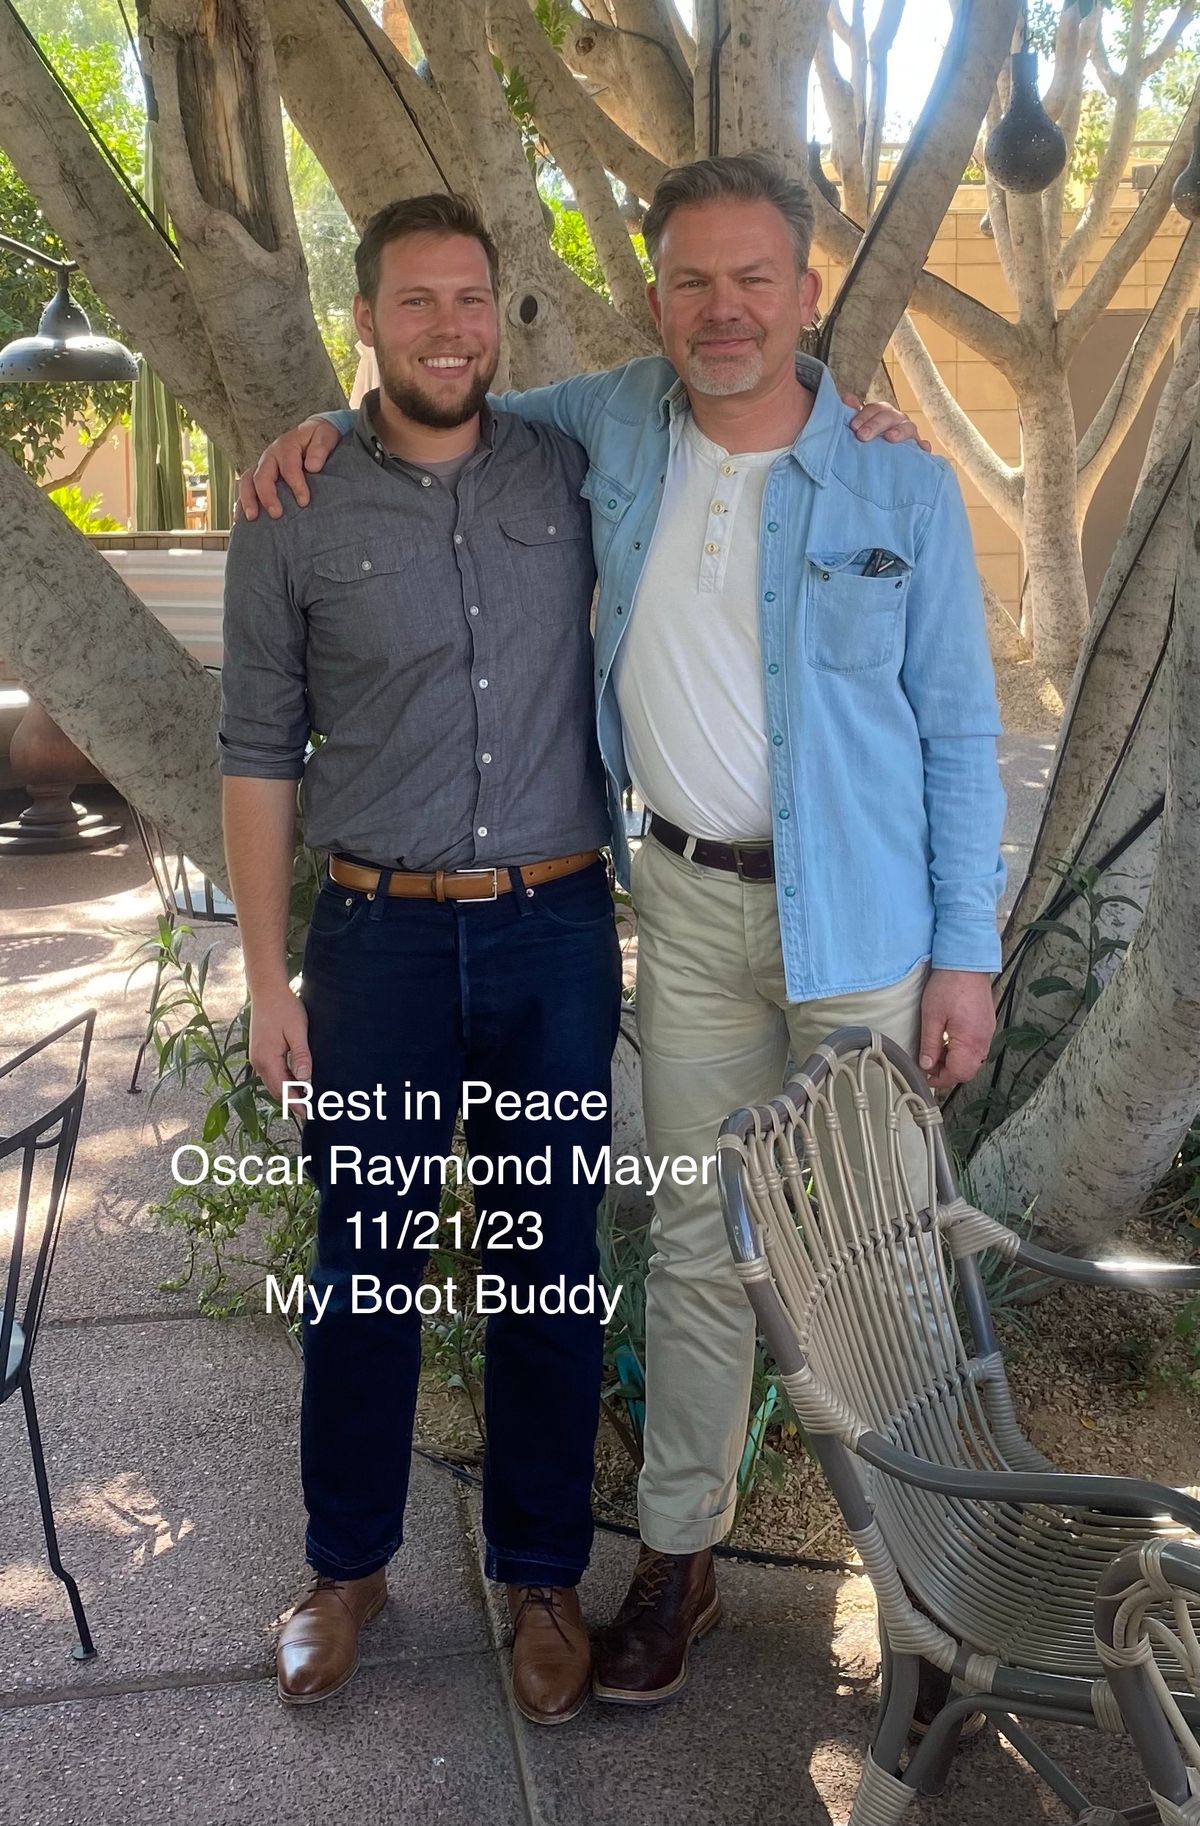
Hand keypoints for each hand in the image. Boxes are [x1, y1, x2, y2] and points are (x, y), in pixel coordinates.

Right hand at [235, 417, 342, 520]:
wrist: (310, 433)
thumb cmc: (318, 437)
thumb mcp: (324, 436)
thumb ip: (320, 449)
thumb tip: (313, 466)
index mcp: (286, 446)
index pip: (288, 467)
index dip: (295, 485)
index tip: (303, 502)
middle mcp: (270, 456)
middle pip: (261, 475)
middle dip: (267, 496)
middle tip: (276, 514)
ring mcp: (261, 466)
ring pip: (247, 481)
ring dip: (248, 500)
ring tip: (252, 518)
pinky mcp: (258, 476)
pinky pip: (245, 488)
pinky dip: (241, 502)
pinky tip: (240, 518)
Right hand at [248, 985, 311, 1102]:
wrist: (266, 990)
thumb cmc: (283, 1007)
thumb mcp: (297, 1031)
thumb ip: (301, 1056)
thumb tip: (304, 1079)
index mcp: (267, 1059)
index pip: (282, 1089)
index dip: (295, 1103)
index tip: (307, 1113)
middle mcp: (258, 1061)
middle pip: (275, 1089)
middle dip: (290, 1101)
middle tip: (308, 1110)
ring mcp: (256, 1056)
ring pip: (272, 1082)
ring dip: (286, 1091)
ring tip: (303, 1098)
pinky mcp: (259, 1051)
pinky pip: (270, 1072)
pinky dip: (282, 1080)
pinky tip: (294, 1080)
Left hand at [842, 393, 931, 452]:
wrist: (887, 456)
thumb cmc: (872, 438)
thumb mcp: (862, 425)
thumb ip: (855, 413)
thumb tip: (846, 398)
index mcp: (882, 413)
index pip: (874, 409)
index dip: (864, 416)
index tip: (853, 427)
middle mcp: (896, 419)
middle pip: (888, 417)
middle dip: (875, 425)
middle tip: (863, 436)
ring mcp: (909, 432)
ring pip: (907, 427)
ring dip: (899, 431)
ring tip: (890, 438)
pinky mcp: (918, 446)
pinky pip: (923, 444)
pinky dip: (923, 445)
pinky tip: (922, 447)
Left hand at [917, 969, 994, 1089]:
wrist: (967, 963)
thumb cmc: (948, 986)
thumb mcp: (932, 1016)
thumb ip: (930, 1044)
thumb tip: (926, 1064)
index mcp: (970, 1042)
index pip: (958, 1073)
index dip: (940, 1079)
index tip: (925, 1076)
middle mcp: (983, 1041)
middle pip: (967, 1070)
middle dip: (947, 1072)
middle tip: (928, 1064)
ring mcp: (987, 1033)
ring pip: (972, 1059)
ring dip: (954, 1061)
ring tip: (935, 1050)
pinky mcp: (987, 1025)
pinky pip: (976, 1047)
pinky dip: (961, 1050)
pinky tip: (947, 1040)